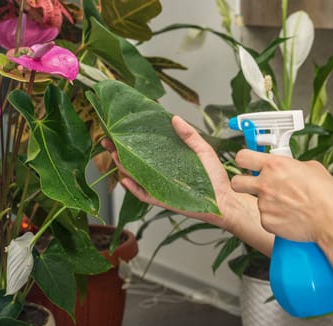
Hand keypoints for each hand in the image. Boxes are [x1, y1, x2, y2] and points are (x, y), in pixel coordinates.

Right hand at [101, 116, 255, 231]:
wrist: (225, 199)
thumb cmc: (216, 177)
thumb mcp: (203, 150)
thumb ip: (189, 135)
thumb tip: (174, 118)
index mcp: (168, 160)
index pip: (146, 149)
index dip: (131, 140)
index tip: (120, 129)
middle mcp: (161, 173)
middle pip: (134, 162)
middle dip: (119, 151)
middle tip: (107, 140)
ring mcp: (160, 187)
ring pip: (136, 176)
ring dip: (122, 166)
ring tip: (113, 154)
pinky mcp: (163, 199)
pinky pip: (144, 194)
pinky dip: (133, 188)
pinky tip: (124, 178)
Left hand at [231, 149, 332, 242]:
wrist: (331, 220)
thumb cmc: (326, 194)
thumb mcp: (310, 167)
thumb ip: (290, 165)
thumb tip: (285, 167)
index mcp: (274, 165)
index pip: (242, 157)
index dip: (244, 160)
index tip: (247, 163)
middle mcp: (265, 184)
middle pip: (236, 182)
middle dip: (242, 183)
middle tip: (253, 186)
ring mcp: (264, 204)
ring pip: (256, 202)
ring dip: (268, 203)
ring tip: (288, 206)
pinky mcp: (266, 222)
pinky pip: (265, 218)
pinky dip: (275, 218)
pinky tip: (289, 217)